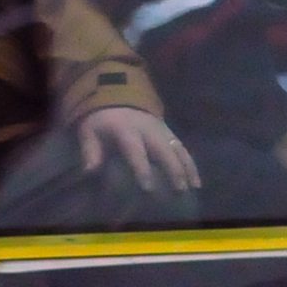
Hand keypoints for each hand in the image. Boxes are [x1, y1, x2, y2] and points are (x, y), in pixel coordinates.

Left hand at [76, 106, 200, 193]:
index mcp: (127, 130)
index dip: (142, 169)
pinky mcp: (170, 134)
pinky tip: (196, 181)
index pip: (136, 151)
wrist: (117, 95)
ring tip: (194, 188)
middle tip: (181, 190)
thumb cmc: (102, 120)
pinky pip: (183, 149)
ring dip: (188, 169)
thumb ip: (91, 151)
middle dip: (174, 170)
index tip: (148, 189)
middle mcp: (148, 131)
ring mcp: (162, 131)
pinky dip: (191, 165)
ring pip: (178, 150)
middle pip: (165, 151)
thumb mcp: (89, 131)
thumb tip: (89, 172)